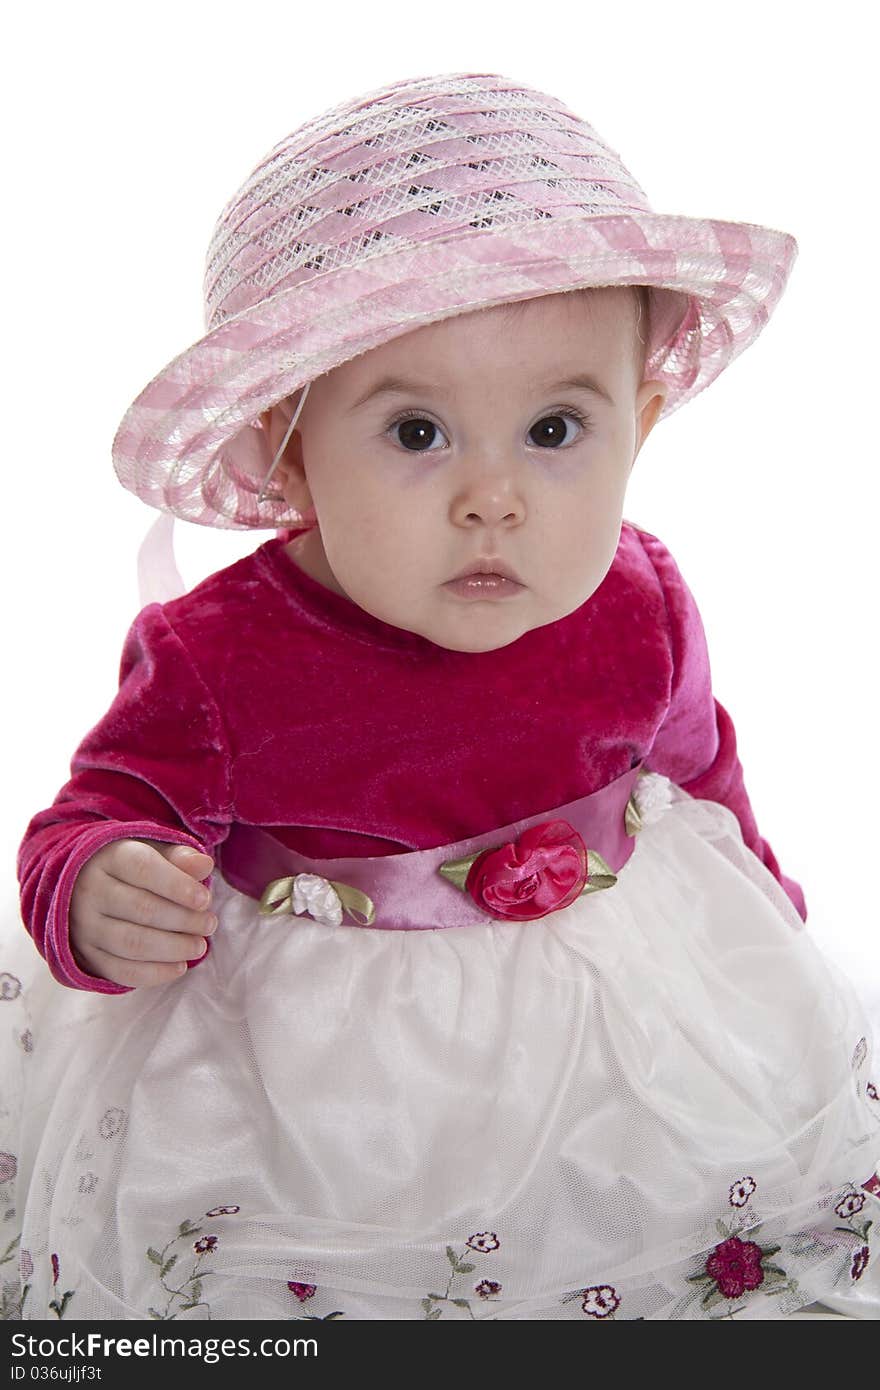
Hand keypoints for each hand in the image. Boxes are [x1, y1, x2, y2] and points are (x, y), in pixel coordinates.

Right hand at [69, 839, 216, 987]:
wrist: (87, 890)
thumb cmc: (132, 869)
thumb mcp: (154, 853)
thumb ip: (179, 857)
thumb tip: (204, 865)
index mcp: (108, 857)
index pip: (143, 868)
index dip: (178, 885)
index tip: (204, 900)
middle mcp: (89, 891)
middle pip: (142, 908)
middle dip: (184, 920)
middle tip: (210, 924)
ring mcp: (84, 926)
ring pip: (132, 942)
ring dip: (173, 948)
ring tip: (199, 946)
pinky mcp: (85, 955)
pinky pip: (121, 971)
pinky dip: (155, 973)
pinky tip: (179, 966)